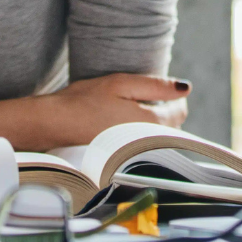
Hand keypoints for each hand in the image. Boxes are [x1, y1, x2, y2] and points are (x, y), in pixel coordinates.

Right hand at [37, 73, 189, 146]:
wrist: (55, 124)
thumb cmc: (85, 100)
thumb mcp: (121, 84)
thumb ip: (155, 85)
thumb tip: (186, 88)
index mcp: (151, 122)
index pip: (179, 112)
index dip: (172, 97)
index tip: (156, 88)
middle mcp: (148, 142)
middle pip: (170, 126)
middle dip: (162, 110)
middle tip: (138, 96)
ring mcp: (136, 152)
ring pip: (156, 136)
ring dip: (150, 123)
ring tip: (126, 109)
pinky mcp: (123, 157)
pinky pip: (141, 144)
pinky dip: (137, 133)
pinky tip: (117, 123)